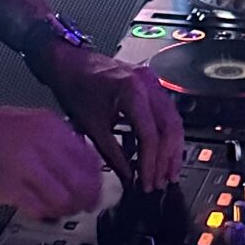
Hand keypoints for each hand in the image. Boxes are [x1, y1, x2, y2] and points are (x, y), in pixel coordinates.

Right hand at [0, 99, 114, 218]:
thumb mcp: (30, 122)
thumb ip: (56, 143)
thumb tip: (82, 169)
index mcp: (51, 127)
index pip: (90, 162)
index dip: (95, 183)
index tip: (93, 191)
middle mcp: (43, 145)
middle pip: (82, 184)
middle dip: (85, 201)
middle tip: (80, 207)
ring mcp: (25, 167)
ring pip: (63, 200)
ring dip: (63, 210)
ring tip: (56, 209)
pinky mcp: (8, 187)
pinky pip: (38, 208)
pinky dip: (42, 213)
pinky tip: (36, 208)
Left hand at [39, 45, 184, 191]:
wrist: (70, 63)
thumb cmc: (76, 86)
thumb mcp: (92, 125)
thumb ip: (113, 153)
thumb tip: (129, 176)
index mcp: (131, 91)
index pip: (150, 134)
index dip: (151, 163)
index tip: (148, 182)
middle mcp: (147, 83)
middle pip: (170, 128)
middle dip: (167, 159)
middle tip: (162, 182)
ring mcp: (153, 81)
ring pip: (174, 120)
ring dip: (173, 149)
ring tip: (168, 173)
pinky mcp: (152, 84)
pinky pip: (168, 112)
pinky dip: (168, 134)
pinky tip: (165, 152)